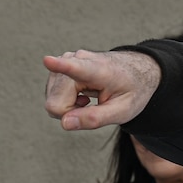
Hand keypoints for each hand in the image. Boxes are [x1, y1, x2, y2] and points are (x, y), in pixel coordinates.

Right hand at [43, 49, 161, 129]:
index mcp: (99, 70)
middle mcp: (78, 60)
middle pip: (56, 102)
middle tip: (91, 106)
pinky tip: (80, 94)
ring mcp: (66, 60)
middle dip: (70, 113)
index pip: (76, 68)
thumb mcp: (122, 111)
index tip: (47, 60)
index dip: (60, 66)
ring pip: (51, 100)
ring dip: (68, 106)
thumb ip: (95, 118)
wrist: (134, 71)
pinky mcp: (58, 65)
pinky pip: (51, 96)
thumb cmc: (131, 91)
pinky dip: (65, 101)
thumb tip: (65, 123)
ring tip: (87, 99)